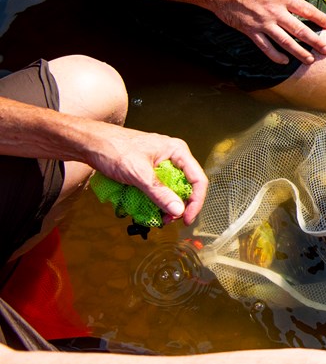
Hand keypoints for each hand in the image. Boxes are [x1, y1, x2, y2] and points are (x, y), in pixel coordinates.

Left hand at [83, 123, 208, 224]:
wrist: (89, 143)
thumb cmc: (113, 149)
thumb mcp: (138, 173)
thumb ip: (159, 193)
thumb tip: (178, 211)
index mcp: (177, 151)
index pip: (198, 180)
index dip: (195, 202)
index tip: (185, 219)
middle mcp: (173, 157)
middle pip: (187, 186)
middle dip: (179, 205)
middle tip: (167, 220)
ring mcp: (161, 164)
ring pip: (172, 189)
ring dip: (166, 205)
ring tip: (156, 216)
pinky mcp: (149, 170)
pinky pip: (159, 188)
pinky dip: (155, 200)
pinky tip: (147, 208)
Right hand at [204, 0, 325, 64]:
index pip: (306, 10)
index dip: (320, 19)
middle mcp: (275, 12)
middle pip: (300, 30)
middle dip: (315, 41)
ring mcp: (263, 24)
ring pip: (285, 42)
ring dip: (299, 52)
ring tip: (310, 60)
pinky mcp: (251, 31)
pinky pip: (265, 47)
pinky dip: (275, 56)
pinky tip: (284, 62)